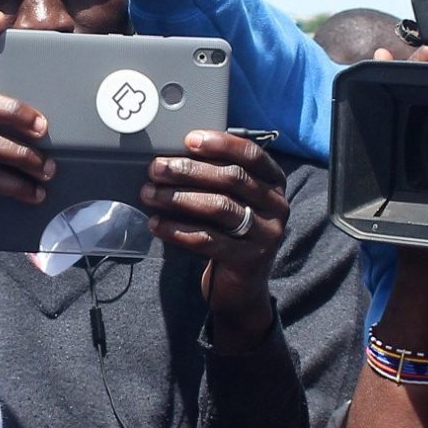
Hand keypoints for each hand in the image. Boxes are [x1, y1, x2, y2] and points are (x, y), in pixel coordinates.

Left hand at [141, 129, 287, 348]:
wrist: (241, 287)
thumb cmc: (231, 232)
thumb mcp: (234, 201)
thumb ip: (218, 177)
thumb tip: (175, 154)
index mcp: (274, 183)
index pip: (251, 154)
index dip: (220, 144)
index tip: (189, 140)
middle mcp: (277, 206)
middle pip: (232, 178)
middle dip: (190, 170)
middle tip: (157, 168)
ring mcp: (266, 234)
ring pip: (219, 207)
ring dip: (179, 197)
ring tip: (150, 194)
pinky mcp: (248, 260)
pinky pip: (208, 240)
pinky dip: (177, 229)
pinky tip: (156, 223)